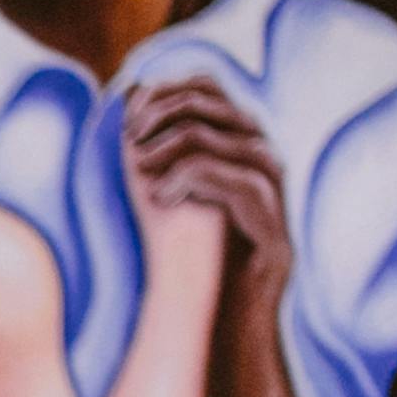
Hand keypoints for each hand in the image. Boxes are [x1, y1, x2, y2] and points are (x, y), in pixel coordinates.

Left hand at [126, 75, 287, 291]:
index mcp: (238, 139)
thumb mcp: (163, 186)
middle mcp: (260, 151)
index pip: (206, 84)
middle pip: (211, 100)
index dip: (163, 90)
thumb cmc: (190, 250)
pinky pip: (230, 178)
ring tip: (138, 168)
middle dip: (161, 113)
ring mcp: (270, 180)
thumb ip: (152, 143)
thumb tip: (128, 91)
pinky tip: (161, 198)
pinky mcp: (270, 214)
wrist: (224, 312)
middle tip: (129, 139)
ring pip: (218, 135)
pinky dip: (187, 180)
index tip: (126, 118)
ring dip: (169, 146)